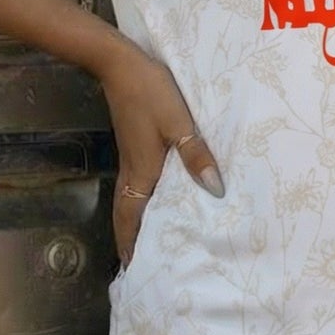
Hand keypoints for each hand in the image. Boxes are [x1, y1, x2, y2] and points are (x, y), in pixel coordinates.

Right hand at [99, 45, 224, 264]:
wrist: (119, 65)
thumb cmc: (151, 94)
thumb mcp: (179, 123)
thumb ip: (196, 155)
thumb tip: (215, 191)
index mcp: (142, 172)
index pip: (131, 218)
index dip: (130, 244)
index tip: (131, 269)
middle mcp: (132, 171)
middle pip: (126, 214)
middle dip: (130, 240)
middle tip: (138, 263)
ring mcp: (130, 158)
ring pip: (129, 199)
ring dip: (134, 222)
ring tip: (146, 240)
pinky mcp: (133, 146)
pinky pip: (134, 184)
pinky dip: (139, 200)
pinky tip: (155, 198)